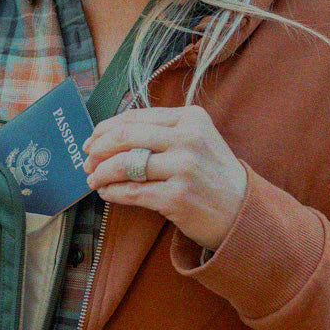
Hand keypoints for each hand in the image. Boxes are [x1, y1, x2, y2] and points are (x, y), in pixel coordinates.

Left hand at [82, 106, 246, 249]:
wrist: (243, 212)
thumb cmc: (213, 176)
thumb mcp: (198, 140)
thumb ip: (162, 131)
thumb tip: (111, 134)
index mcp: (191, 118)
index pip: (135, 117)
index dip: (105, 129)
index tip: (91, 141)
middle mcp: (188, 139)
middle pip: (125, 137)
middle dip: (98, 150)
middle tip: (86, 162)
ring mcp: (184, 168)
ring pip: (124, 165)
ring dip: (100, 173)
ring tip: (93, 180)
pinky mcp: (177, 198)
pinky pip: (131, 192)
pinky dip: (113, 192)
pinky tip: (107, 193)